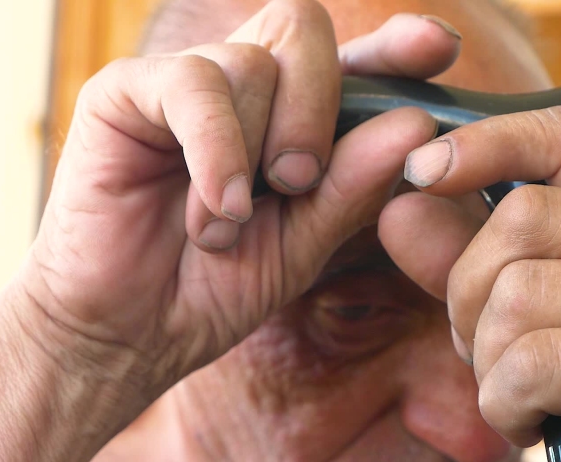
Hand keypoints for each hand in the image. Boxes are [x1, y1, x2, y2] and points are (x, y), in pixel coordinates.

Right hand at [18, 2, 459, 402]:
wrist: (128, 332)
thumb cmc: (216, 287)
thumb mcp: (305, 243)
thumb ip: (356, 185)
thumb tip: (415, 124)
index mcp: (288, 114)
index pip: (349, 58)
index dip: (394, 46)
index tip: (435, 49)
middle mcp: (239, 86)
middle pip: (301, 27)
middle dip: (318, 105)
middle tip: (300, 182)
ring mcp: (181, 83)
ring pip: (251, 62)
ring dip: (257, 150)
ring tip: (230, 223)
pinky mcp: (125, 92)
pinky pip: (194, 86)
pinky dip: (218, 152)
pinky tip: (215, 213)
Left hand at [379, 106, 560, 461]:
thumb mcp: (531, 309)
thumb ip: (466, 256)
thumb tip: (400, 207)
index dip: (488, 142)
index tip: (422, 171)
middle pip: (518, 220)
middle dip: (468, 296)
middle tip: (490, 349)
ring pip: (517, 295)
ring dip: (490, 362)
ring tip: (526, 391)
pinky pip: (532, 364)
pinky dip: (508, 405)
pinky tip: (539, 422)